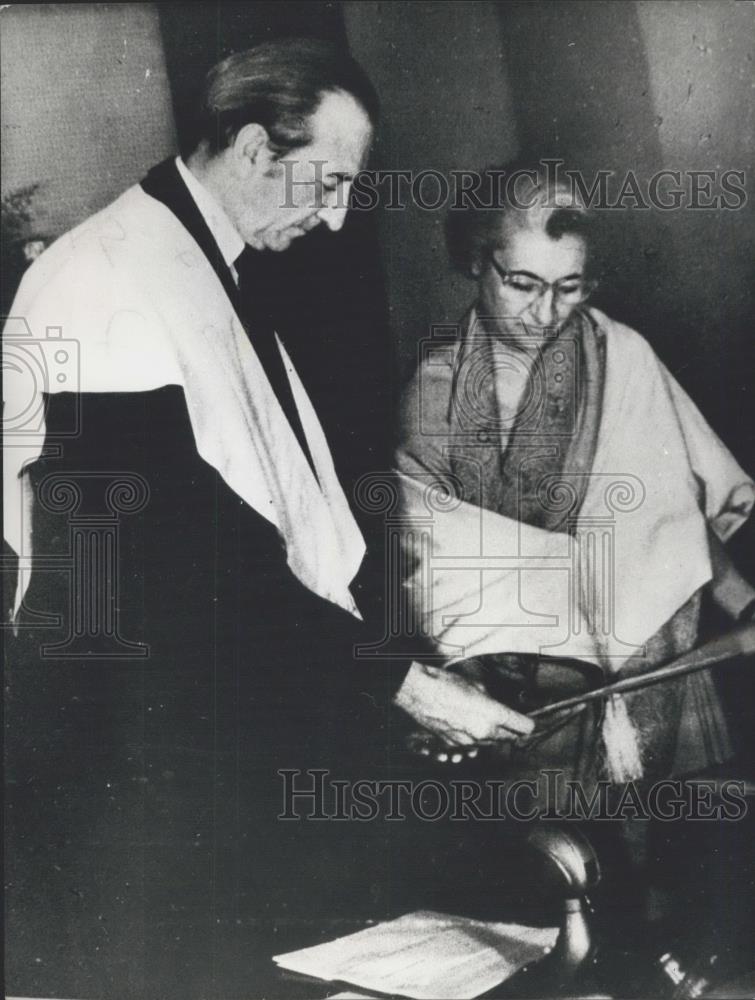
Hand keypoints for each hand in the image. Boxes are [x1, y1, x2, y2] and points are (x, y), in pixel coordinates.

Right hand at [394, 661, 534, 761]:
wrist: (419, 693)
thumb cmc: (446, 684)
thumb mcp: (477, 686)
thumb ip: (493, 700)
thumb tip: (498, 706)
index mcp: (493, 714)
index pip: (524, 727)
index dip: (529, 723)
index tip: (529, 721)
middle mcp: (484, 732)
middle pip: (509, 739)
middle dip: (512, 731)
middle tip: (510, 722)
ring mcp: (469, 742)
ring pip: (491, 744)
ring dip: (494, 736)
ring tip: (487, 722)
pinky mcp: (455, 746)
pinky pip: (473, 747)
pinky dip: (475, 740)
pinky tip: (469, 727)